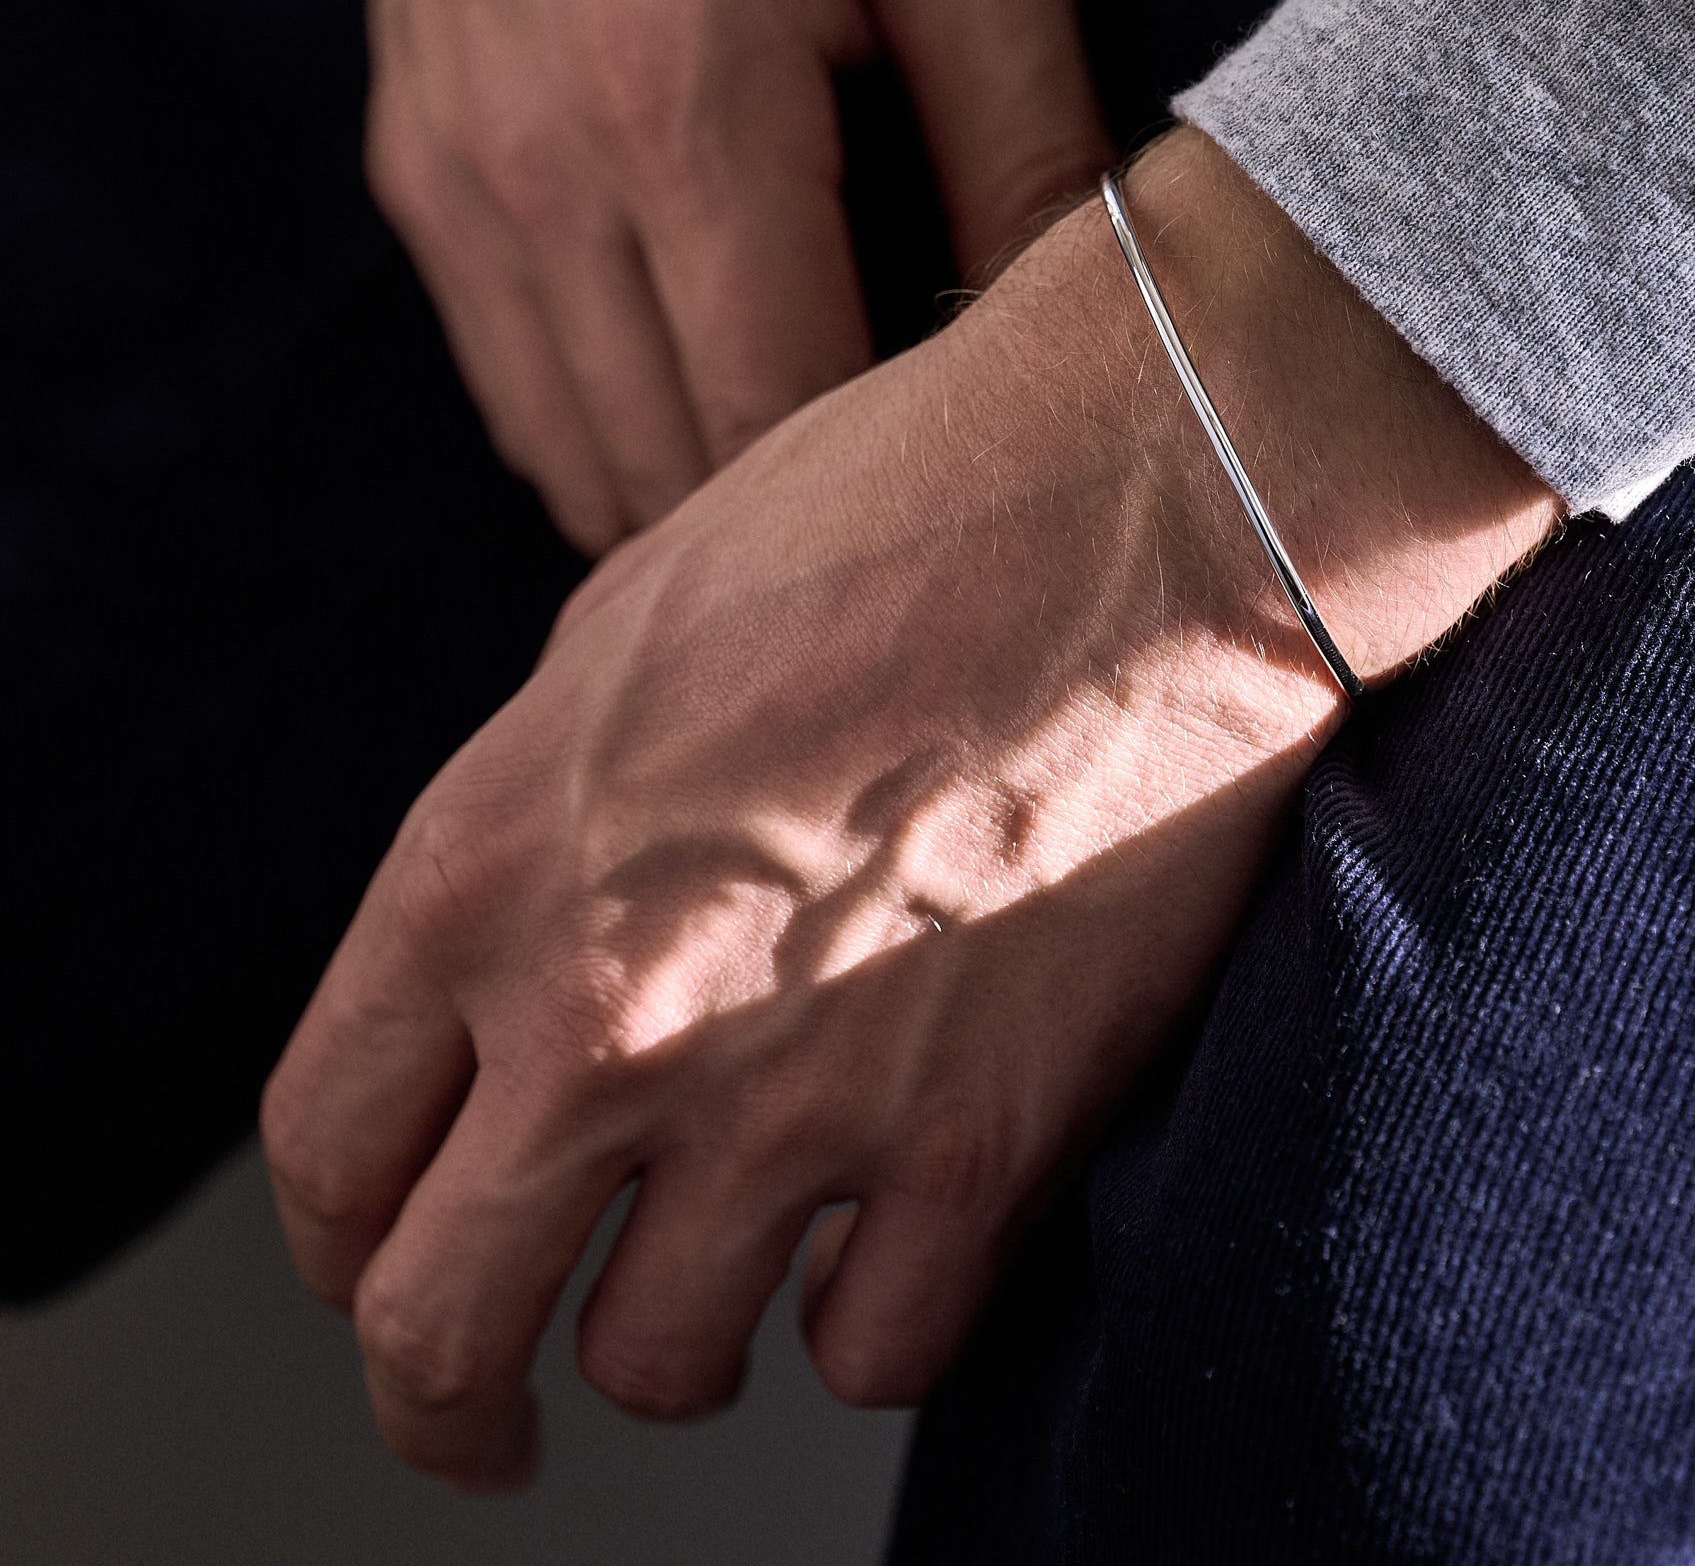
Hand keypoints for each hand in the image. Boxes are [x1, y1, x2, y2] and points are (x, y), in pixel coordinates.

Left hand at [262, 129, 1559, 1487]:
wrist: (1138, 504)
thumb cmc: (896, 515)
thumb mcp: (626, 634)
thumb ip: (543, 830)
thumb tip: (535, 952)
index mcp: (487, 866)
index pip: (325, 1146)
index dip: (337, 1239)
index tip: (379, 1264)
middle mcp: (609, 1015)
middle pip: (435, 1330)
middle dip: (441, 1407)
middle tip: (488, 1421)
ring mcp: (797, 1098)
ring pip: (661, 1366)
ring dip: (679, 1344)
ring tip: (727, 1286)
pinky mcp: (982, 1142)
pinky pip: (878, 1352)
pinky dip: (867, 1322)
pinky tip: (887, 1246)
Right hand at [366, 0, 1107, 551]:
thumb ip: (1021, 133)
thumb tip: (1072, 324)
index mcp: (681, 98)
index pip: (774, 414)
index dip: (877, 500)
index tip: (968, 508)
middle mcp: (531, 169)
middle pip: (665, 467)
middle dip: (792, 526)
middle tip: (905, 513)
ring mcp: (451, 181)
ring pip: (572, 457)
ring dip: (694, 498)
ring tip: (811, 482)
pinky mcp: (415, 173)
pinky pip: (512, 388)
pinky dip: (609, 434)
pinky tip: (702, 399)